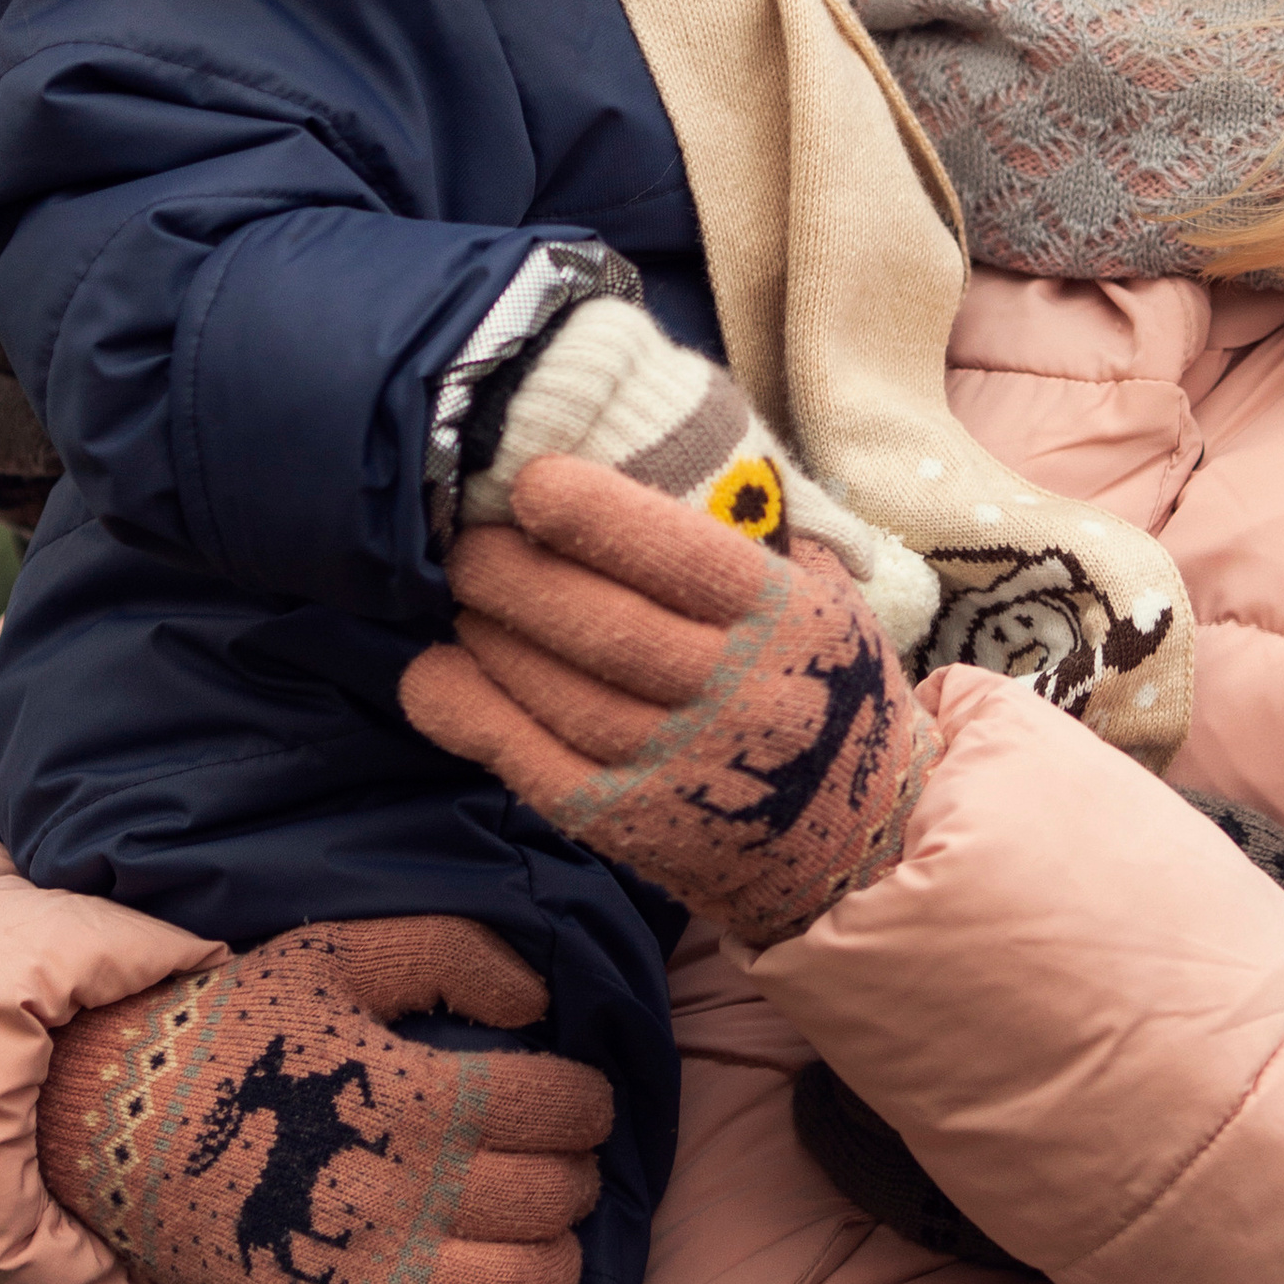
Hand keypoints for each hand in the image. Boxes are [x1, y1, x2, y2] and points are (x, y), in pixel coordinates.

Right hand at [36, 913, 610, 1283]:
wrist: (110, 1122)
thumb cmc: (240, 1029)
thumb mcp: (344, 952)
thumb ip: (455, 952)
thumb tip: (540, 1001)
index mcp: (419, 1093)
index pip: (563, 1107)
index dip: (584, 1102)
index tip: (567, 1100)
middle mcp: (409, 1191)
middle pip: (554, 1196)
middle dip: (568, 1175)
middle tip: (539, 1161)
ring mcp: (376, 1276)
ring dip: (556, 1259)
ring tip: (530, 1234)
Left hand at [402, 457, 935, 945]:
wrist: (852, 835)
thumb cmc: (820, 679)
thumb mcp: (825, 594)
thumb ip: (755, 533)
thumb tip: (653, 448)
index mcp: (787, 618)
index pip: (688, 561)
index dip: (603, 520)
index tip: (532, 483)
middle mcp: (739, 695)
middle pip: (610, 630)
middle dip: (520, 577)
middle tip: (467, 541)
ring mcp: (684, 767)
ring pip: (566, 697)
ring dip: (494, 639)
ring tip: (458, 596)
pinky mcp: (633, 826)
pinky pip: (537, 769)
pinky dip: (473, 718)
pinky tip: (431, 676)